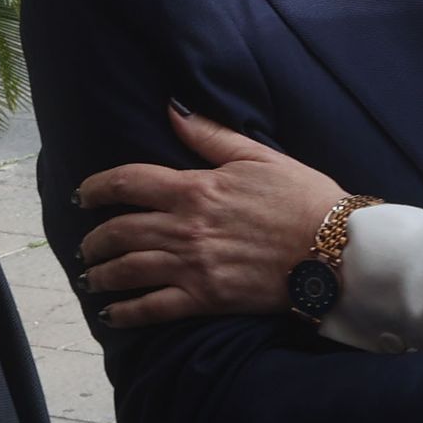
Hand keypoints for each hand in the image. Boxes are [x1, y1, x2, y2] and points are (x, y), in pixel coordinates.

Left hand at [77, 105, 344, 324]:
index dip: (98, 188)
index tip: (86, 195)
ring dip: (102, 273)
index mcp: (197, 189)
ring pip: (127, 270)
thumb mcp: (261, 157)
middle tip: (88, 243)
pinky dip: (126, 312)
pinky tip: (113, 313)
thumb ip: (212, 136)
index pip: (128, 182)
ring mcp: (192, 265)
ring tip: (94, 275)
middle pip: (119, 231)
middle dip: (94, 239)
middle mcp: (186, 227)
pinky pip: (151, 308)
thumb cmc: (305, 198)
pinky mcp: (205, 298)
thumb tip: (174, 109)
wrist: (336, 248)